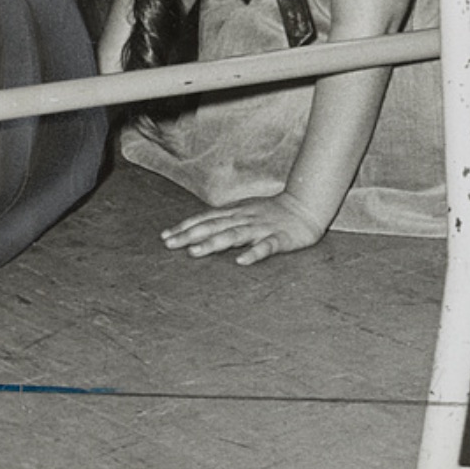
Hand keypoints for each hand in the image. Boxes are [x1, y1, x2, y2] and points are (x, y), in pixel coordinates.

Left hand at [160, 191, 324, 265]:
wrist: (304, 207)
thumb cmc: (269, 212)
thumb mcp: (243, 211)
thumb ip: (224, 220)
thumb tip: (199, 229)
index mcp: (234, 212)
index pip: (204, 219)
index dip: (184, 227)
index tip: (165, 236)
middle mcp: (243, 218)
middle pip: (213, 226)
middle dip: (189, 235)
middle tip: (169, 244)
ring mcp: (261, 228)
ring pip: (234, 235)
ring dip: (213, 243)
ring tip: (194, 252)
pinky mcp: (280, 238)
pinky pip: (266, 247)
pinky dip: (253, 253)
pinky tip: (241, 261)